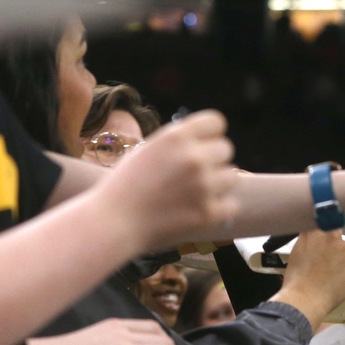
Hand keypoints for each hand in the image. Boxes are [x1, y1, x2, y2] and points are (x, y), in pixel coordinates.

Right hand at [96, 110, 238, 252]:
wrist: (112, 223)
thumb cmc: (125, 186)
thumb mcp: (147, 150)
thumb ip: (177, 142)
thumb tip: (206, 138)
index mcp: (176, 137)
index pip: (216, 121)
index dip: (210, 134)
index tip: (203, 145)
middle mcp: (193, 158)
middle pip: (226, 148)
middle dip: (214, 160)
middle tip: (195, 174)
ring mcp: (202, 186)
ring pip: (232, 176)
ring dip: (218, 184)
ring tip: (195, 193)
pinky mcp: (207, 213)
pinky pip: (232, 205)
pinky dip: (219, 209)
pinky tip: (201, 210)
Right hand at [270, 230, 344, 330]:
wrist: (305, 299)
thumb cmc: (297, 279)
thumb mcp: (296, 251)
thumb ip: (308, 238)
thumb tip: (313, 233)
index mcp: (314, 231)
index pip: (324, 217)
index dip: (326, 222)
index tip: (326, 227)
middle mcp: (332, 236)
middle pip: (339, 229)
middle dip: (336, 238)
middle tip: (330, 251)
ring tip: (337, 266)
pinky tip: (341, 278)